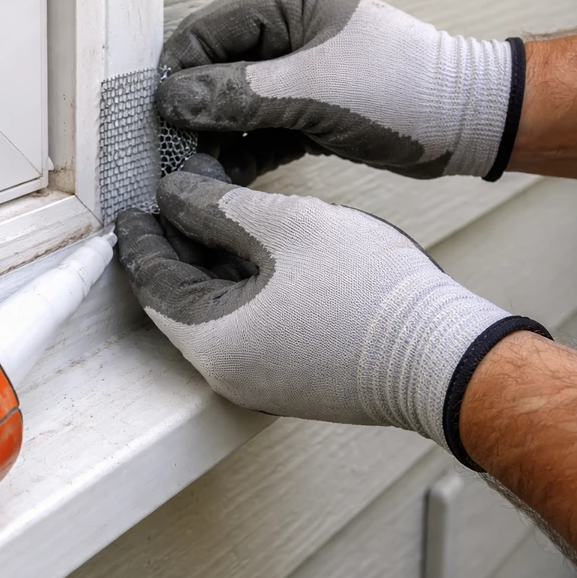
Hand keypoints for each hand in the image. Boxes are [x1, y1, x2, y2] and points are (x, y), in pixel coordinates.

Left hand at [116, 155, 546, 466]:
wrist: (444, 355)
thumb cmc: (368, 290)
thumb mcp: (284, 225)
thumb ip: (215, 208)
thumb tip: (172, 196)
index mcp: (214, 340)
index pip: (151, 284)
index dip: (140, 238)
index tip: (132, 205)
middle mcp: (227, 373)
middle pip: (180, 300)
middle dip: (175, 246)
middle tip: (173, 199)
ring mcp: (261, 381)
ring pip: (215, 312)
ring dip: (210, 264)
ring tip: (214, 213)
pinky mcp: (291, 379)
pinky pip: (247, 327)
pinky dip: (240, 287)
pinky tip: (255, 249)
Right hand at [158, 0, 523, 182]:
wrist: (469, 124)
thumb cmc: (405, 89)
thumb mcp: (315, 90)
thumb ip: (240, 95)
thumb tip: (172, 101)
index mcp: (284, 1)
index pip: (205, 33)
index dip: (178, 77)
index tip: (160, 121)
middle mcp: (284, 31)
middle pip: (213, 72)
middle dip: (193, 114)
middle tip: (173, 155)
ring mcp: (294, 73)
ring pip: (232, 106)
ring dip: (214, 139)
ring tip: (194, 175)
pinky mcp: (304, 110)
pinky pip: (257, 130)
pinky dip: (242, 153)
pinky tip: (224, 179)